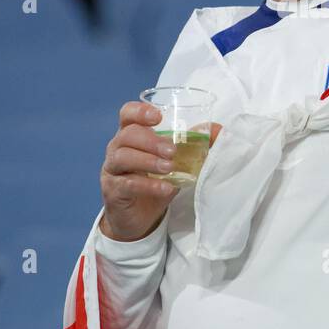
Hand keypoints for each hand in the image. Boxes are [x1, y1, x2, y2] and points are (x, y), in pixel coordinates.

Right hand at [99, 101, 221, 241]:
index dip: (139, 111)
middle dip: (151, 141)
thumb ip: (191, 146)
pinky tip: (165, 188)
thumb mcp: (174, 162)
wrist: (139, 217)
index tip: (158, 117)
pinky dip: (148, 185)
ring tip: (169, 168)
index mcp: (131, 135)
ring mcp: (112, 170)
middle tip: (173, 151)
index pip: (127, 114)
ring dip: (149, 161)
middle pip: (127, 135)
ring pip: (123, 157)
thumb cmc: (155, 181)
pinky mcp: (113, 191)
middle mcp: (117, 149)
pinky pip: (127, 184)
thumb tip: (216, 130)